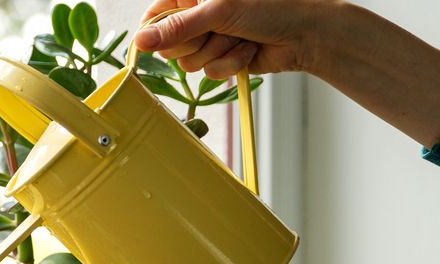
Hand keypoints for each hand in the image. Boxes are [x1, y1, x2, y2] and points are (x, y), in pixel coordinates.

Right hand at [134, 0, 341, 79]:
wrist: (307, 33)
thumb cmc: (274, 7)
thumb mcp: (220, 11)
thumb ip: (178, 27)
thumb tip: (141, 41)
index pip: (155, 15)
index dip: (155, 31)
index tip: (160, 41)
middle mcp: (200, 15)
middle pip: (170, 43)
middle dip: (197, 41)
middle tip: (219, 29)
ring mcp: (211, 38)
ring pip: (189, 62)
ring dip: (218, 52)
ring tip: (240, 37)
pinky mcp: (222, 58)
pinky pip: (209, 72)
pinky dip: (230, 63)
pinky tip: (248, 50)